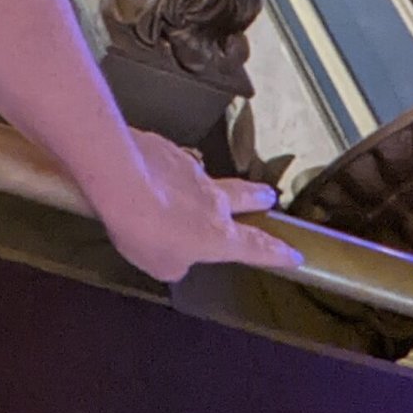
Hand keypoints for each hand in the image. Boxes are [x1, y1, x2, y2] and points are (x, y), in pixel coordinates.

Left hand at [96, 129, 303, 283]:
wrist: (118, 176)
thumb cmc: (143, 230)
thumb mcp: (160, 264)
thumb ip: (176, 262)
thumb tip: (177, 255)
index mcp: (218, 235)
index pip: (257, 247)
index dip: (277, 252)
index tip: (294, 253)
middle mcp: (212, 199)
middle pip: (244, 197)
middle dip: (258, 198)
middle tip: (269, 195)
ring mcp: (189, 169)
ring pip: (207, 176)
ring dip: (207, 182)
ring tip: (201, 184)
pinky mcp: (165, 147)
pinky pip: (173, 160)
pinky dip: (169, 167)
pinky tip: (155, 169)